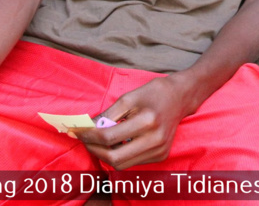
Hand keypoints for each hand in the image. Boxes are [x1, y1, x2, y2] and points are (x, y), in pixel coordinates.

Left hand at [73, 75, 194, 169]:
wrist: (181, 97)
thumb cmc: (154, 93)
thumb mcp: (129, 97)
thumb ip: (107, 114)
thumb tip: (86, 127)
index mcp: (147, 120)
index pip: (109, 137)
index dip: (88, 135)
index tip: (77, 131)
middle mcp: (155, 139)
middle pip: (114, 158)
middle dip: (94, 150)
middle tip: (85, 140)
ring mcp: (159, 150)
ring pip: (122, 164)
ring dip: (105, 155)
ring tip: (98, 142)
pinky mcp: (161, 155)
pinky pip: (133, 162)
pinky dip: (120, 155)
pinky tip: (117, 143)